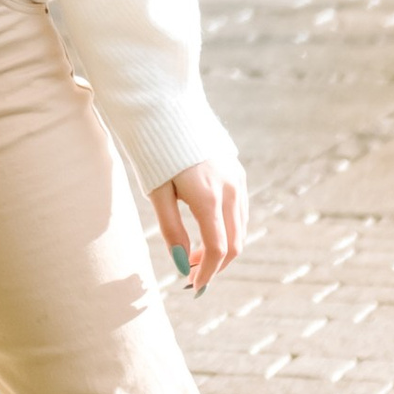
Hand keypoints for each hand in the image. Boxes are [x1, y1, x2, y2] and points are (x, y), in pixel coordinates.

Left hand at [151, 155, 246, 293]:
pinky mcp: (237, 169)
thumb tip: (181, 265)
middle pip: (235, 242)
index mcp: (208, 196)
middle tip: (192, 274)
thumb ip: (172, 229)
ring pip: (240, 226)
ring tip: (195, 254)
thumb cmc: (154, 151)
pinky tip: (207, 230)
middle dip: (215, 264)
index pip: (217, 248)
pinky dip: (228, 227)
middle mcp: (230, 188)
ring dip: (222, 246)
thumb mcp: (157, 192)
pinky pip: (240, 208)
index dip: (207, 273)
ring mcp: (237, 177)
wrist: (165, 106)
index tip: (193, 287)